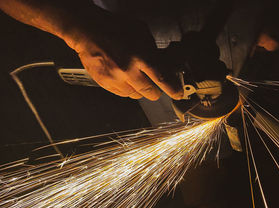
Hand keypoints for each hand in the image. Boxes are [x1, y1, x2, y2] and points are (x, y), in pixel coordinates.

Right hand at [66, 8, 181, 100]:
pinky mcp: (105, 84)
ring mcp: (115, 79)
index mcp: (140, 56)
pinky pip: (123, 94)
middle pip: (150, 93)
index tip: (178, 94)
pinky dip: (127, 89)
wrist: (88, 31)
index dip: (172, 89)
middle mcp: (128, 71)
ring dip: (140, 89)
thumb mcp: (141, 33)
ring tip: (135, 76)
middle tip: (155, 85)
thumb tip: (166, 65)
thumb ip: (154, 51)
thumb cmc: (115, 29)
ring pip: (136, 96)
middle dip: (156, 91)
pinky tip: (124, 77)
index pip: (162, 79)